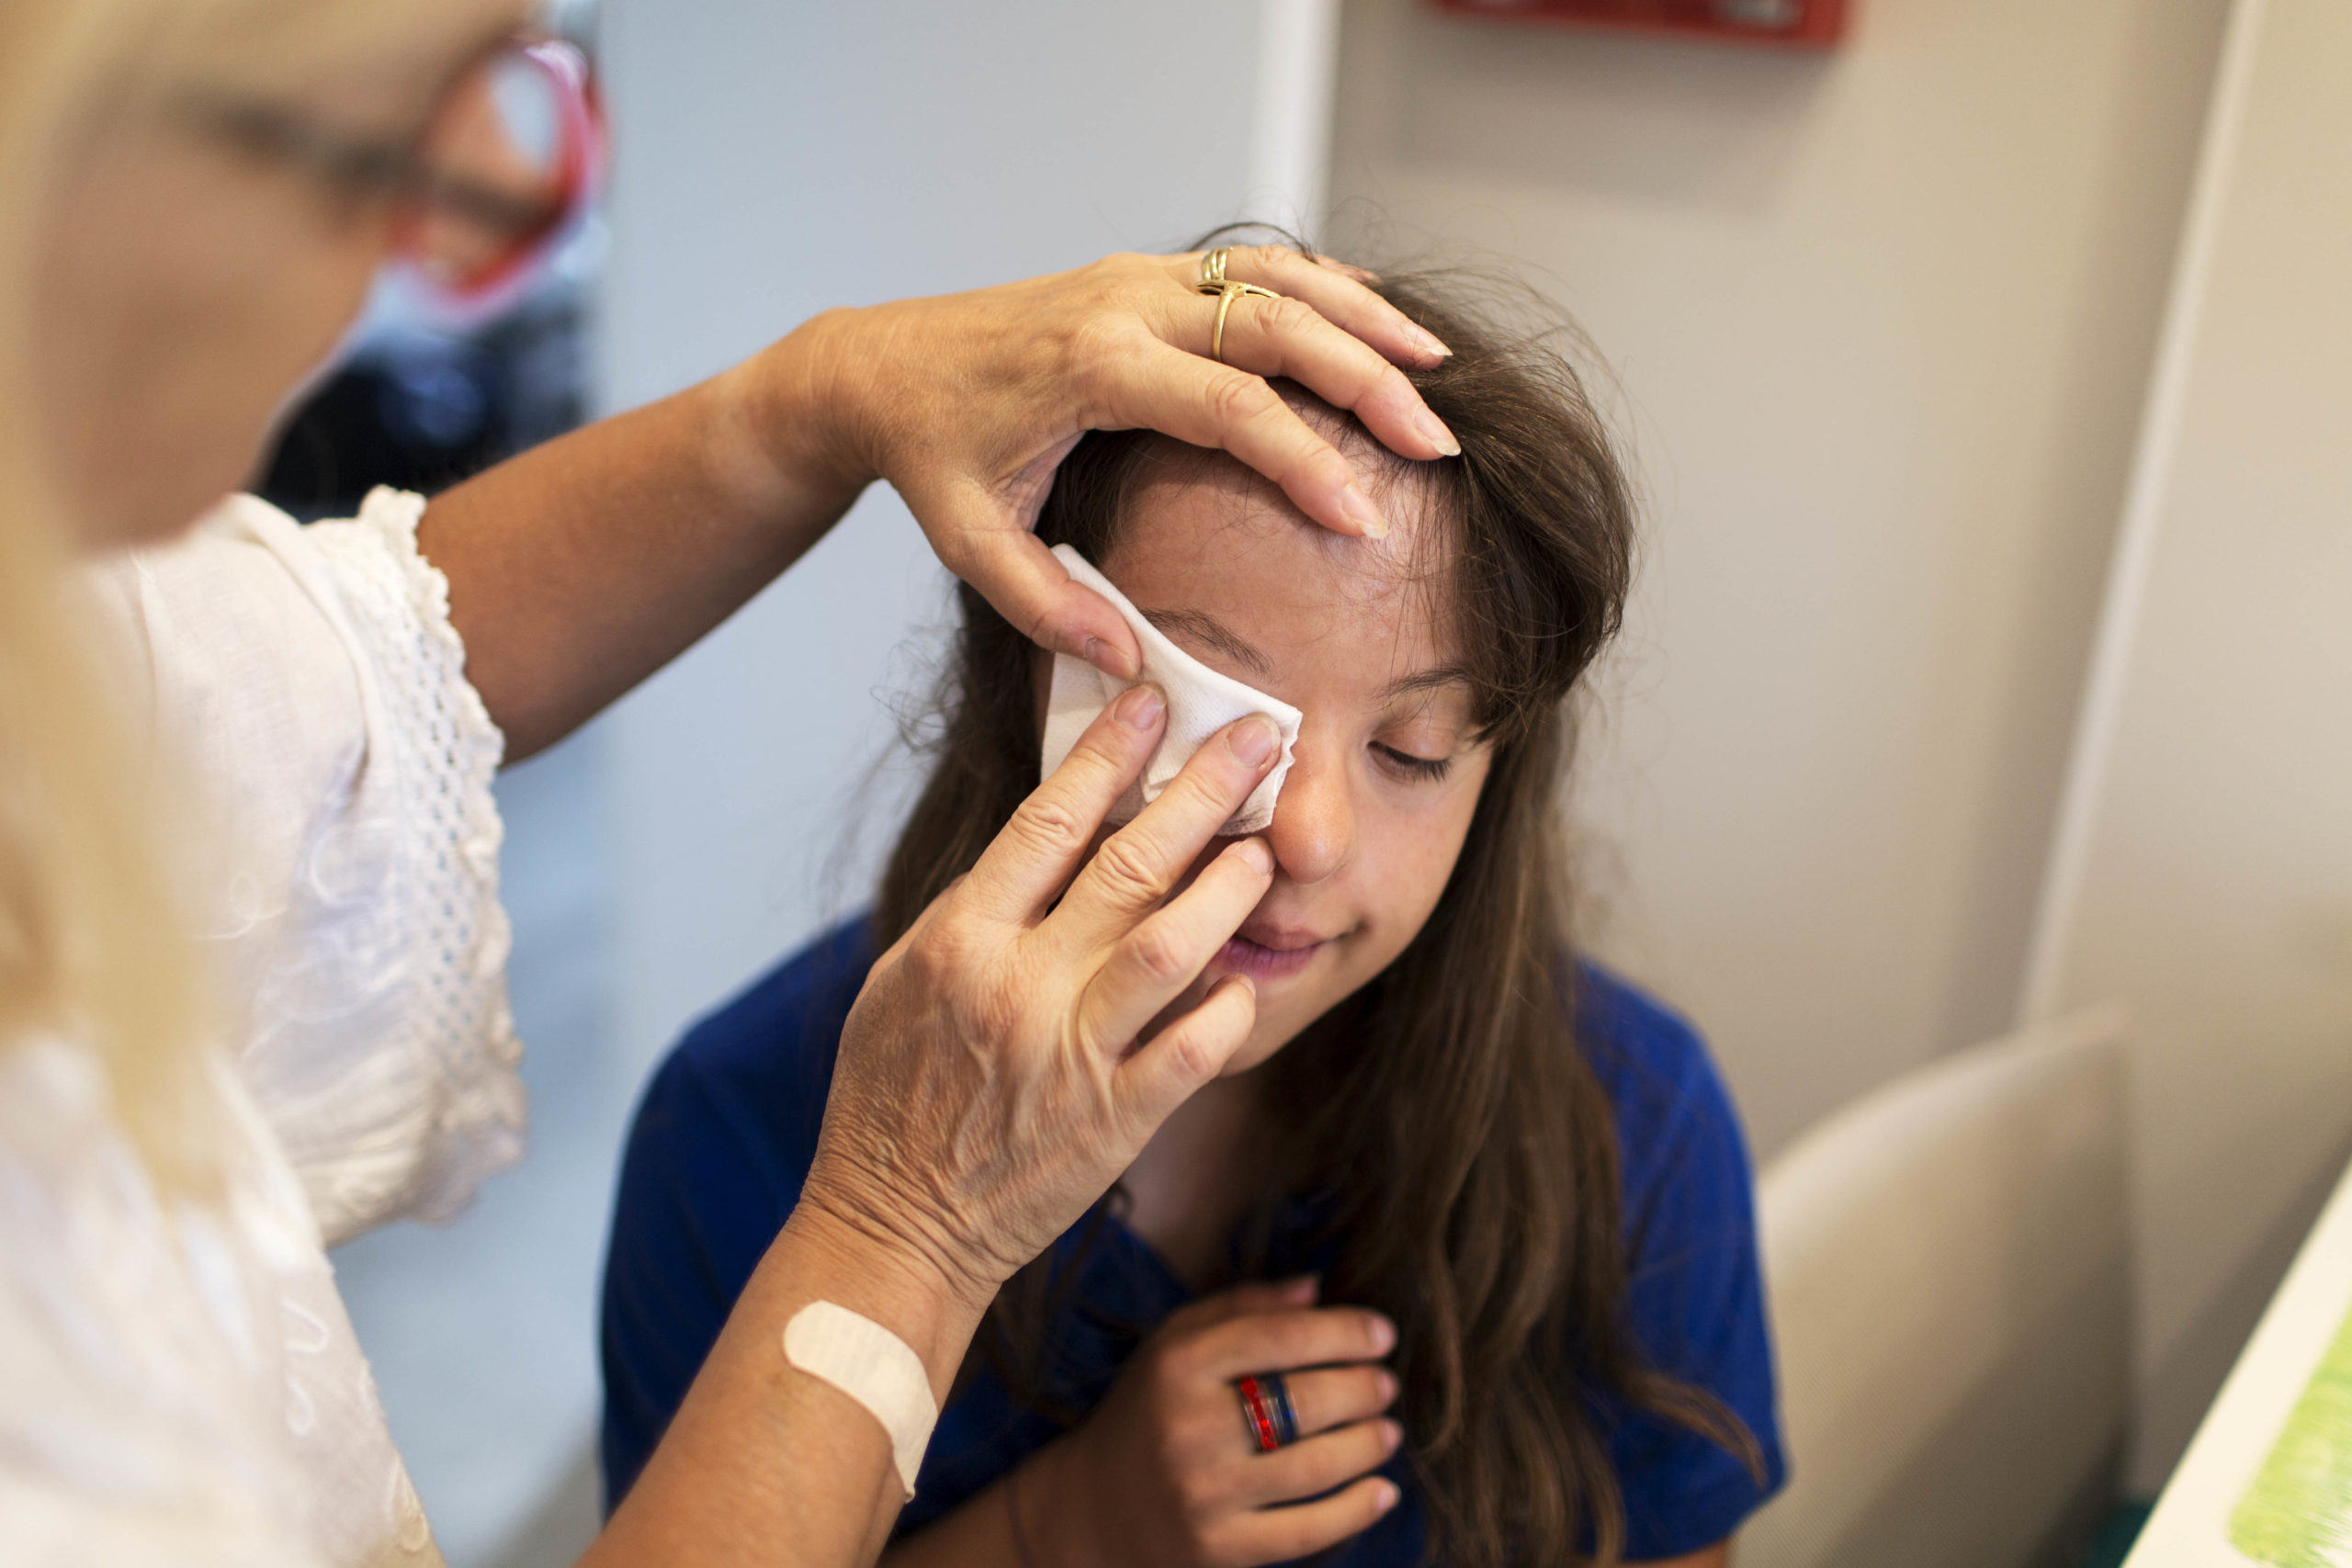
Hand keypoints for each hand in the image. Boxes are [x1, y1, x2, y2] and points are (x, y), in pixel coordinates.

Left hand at [768, 245, 1459, 677]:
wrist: (879, 365)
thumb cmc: (931, 458)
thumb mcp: (971, 544)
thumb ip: (1049, 607)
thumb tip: (1135, 664)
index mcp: (1092, 367)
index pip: (1231, 408)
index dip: (1307, 462)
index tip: (1363, 522)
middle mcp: (1124, 303)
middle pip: (1276, 325)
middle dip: (1368, 381)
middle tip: (1437, 443)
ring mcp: (1138, 277)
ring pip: (1276, 276)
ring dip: (1363, 318)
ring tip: (1437, 368)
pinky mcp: (1144, 275)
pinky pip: (1251, 264)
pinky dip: (1323, 285)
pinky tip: (1378, 319)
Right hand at [798, 685, 1286, 1312]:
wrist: (895, 1223)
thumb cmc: (891, 1095)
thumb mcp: (900, 980)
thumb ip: (971, 909)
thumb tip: (1039, 837)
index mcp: (960, 941)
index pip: (1046, 823)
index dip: (1108, 755)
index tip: (1155, 703)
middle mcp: (1019, 987)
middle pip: (1126, 865)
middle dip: (1202, 791)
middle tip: (1261, 737)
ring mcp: (1071, 1055)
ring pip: (1170, 946)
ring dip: (1227, 888)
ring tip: (1267, 848)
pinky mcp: (1114, 1121)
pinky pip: (1191, 1051)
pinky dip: (1227, 1007)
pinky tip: (1251, 975)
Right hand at [1023, 1279, 1404, 1567]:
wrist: (1092, 1508)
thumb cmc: (1149, 1410)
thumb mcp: (1175, 1343)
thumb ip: (1242, 1307)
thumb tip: (1317, 1289)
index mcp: (1177, 1366)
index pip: (1281, 1338)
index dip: (1345, 1332)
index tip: (1383, 1334)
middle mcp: (1188, 1428)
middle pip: (1306, 1401)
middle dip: (1364, 1389)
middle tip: (1386, 1385)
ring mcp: (1204, 1495)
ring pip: (1316, 1466)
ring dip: (1369, 1444)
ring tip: (1388, 1431)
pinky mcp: (1219, 1550)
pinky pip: (1308, 1531)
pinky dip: (1357, 1510)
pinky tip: (1384, 1491)